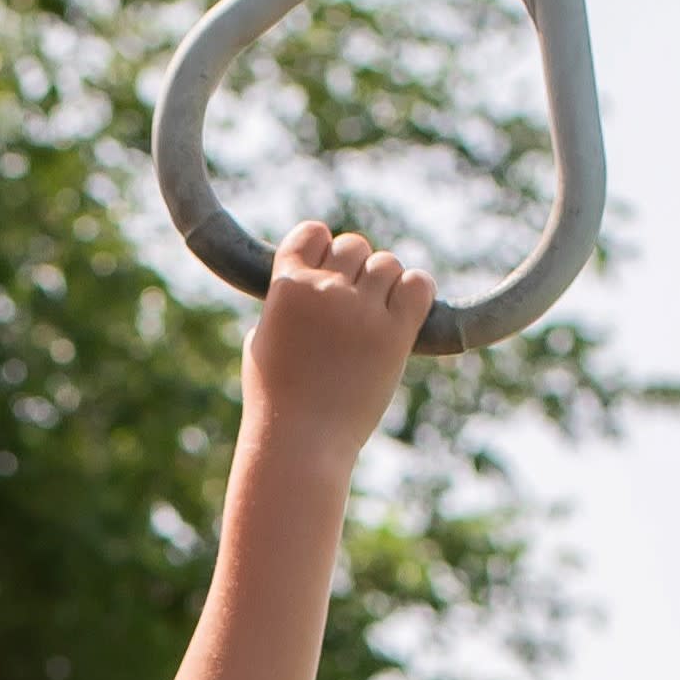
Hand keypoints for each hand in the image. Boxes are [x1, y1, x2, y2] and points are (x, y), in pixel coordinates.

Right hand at [243, 220, 434, 463]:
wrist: (300, 447)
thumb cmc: (275, 406)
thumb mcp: (261, 347)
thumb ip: (282, 309)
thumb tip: (302, 285)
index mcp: (286, 287)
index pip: (312, 232)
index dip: (323, 247)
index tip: (326, 273)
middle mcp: (324, 290)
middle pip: (354, 246)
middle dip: (355, 272)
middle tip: (353, 308)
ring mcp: (360, 311)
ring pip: (387, 264)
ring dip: (384, 286)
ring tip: (374, 321)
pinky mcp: (394, 333)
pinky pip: (418, 285)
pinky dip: (415, 294)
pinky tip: (405, 315)